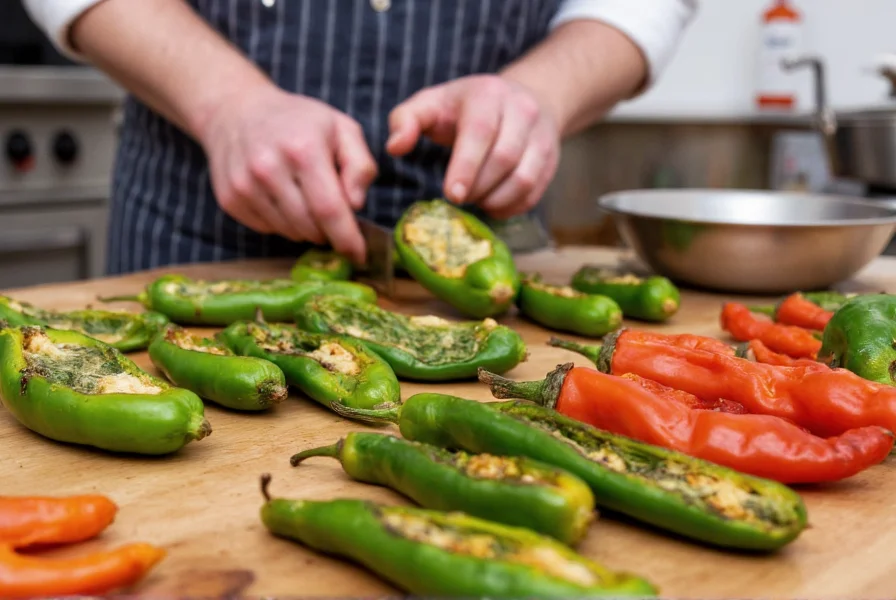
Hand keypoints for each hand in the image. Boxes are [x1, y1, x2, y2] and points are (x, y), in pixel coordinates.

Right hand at [197, 84, 376, 262]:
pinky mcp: (230, 199)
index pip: (329, 209)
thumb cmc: (299, 121)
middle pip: (309, 227)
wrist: (236, 110)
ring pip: (289, 232)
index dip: (347, 238)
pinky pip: (267, 229)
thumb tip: (356, 205)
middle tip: (333, 215)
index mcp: (303, 149)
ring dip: (306, 228)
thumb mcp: (342, 128)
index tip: (359, 256)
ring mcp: (244, 185)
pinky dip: (282, 223)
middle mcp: (268, 168)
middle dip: (329, 232)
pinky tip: (282, 197)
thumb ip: (360, 166)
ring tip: (306, 198)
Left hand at [386, 75, 559, 218]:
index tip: (452, 195)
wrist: (523, 98)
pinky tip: (493, 205)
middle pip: (504, 159)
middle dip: (478, 187)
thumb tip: (394, 147)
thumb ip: (405, 121)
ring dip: (496, 200)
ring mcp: (541, 136)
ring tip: (477, 201)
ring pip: (524, 179)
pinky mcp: (551, 160)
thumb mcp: (431, 103)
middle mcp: (522, 111)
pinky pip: (535, 192)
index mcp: (488, 95)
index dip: (466, 167)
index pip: (480, 132)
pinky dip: (512, 207)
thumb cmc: (465, 107)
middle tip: (459, 198)